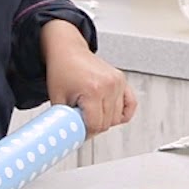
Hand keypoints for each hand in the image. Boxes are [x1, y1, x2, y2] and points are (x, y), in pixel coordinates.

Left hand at [41, 19, 136, 135]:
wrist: (67, 50)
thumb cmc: (62, 70)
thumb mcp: (57, 99)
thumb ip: (64, 120)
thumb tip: (68, 137)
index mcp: (93, 90)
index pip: (95, 125)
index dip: (85, 132)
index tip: (77, 130)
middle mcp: (108, 85)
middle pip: (107, 123)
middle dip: (93, 126)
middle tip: (81, 118)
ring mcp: (117, 82)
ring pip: (117, 118)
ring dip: (105, 119)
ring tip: (90, 109)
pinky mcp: (121, 80)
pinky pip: (131, 104)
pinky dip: (122, 112)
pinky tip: (111, 113)